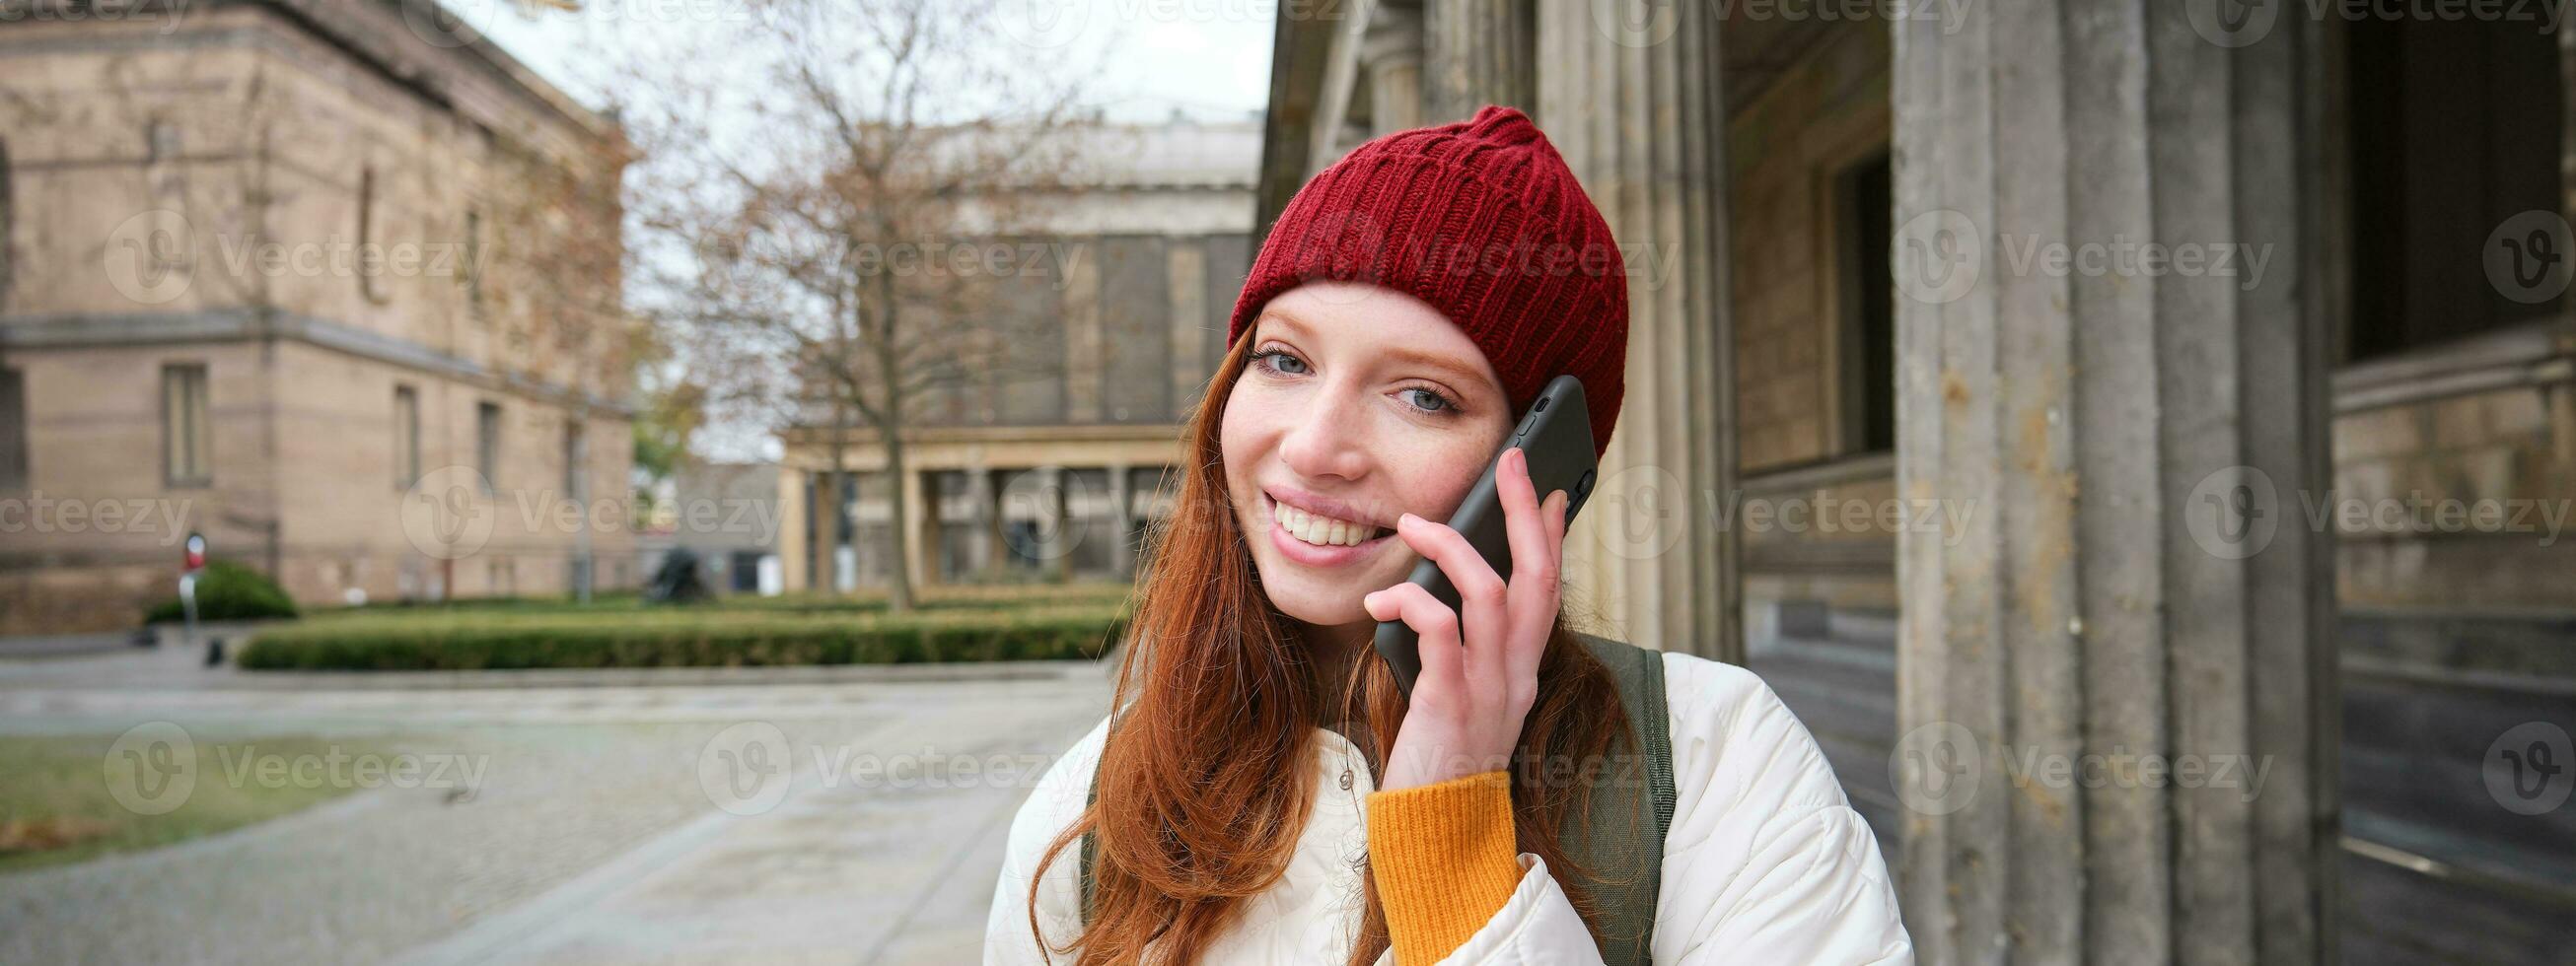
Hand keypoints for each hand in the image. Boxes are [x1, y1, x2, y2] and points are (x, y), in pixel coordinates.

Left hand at [1363, 447, 1570, 790]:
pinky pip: (1440, 631)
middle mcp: (1516, 674)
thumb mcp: (1467, 692)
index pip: (1549, 588)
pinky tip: (1382, 596)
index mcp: (1522, 669)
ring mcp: (1488, 689)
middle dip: (1522, 511)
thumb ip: (1466, 646)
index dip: (1550, 535)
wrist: (1437, 827)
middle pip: (1537, 576)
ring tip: (1412, 522)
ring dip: (1450, 546)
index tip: (1546, 489)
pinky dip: (1413, 599)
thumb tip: (1444, 587)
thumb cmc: (1441, 753)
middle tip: (1509, 461)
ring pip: (1489, 593)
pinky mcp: (1450, 704)